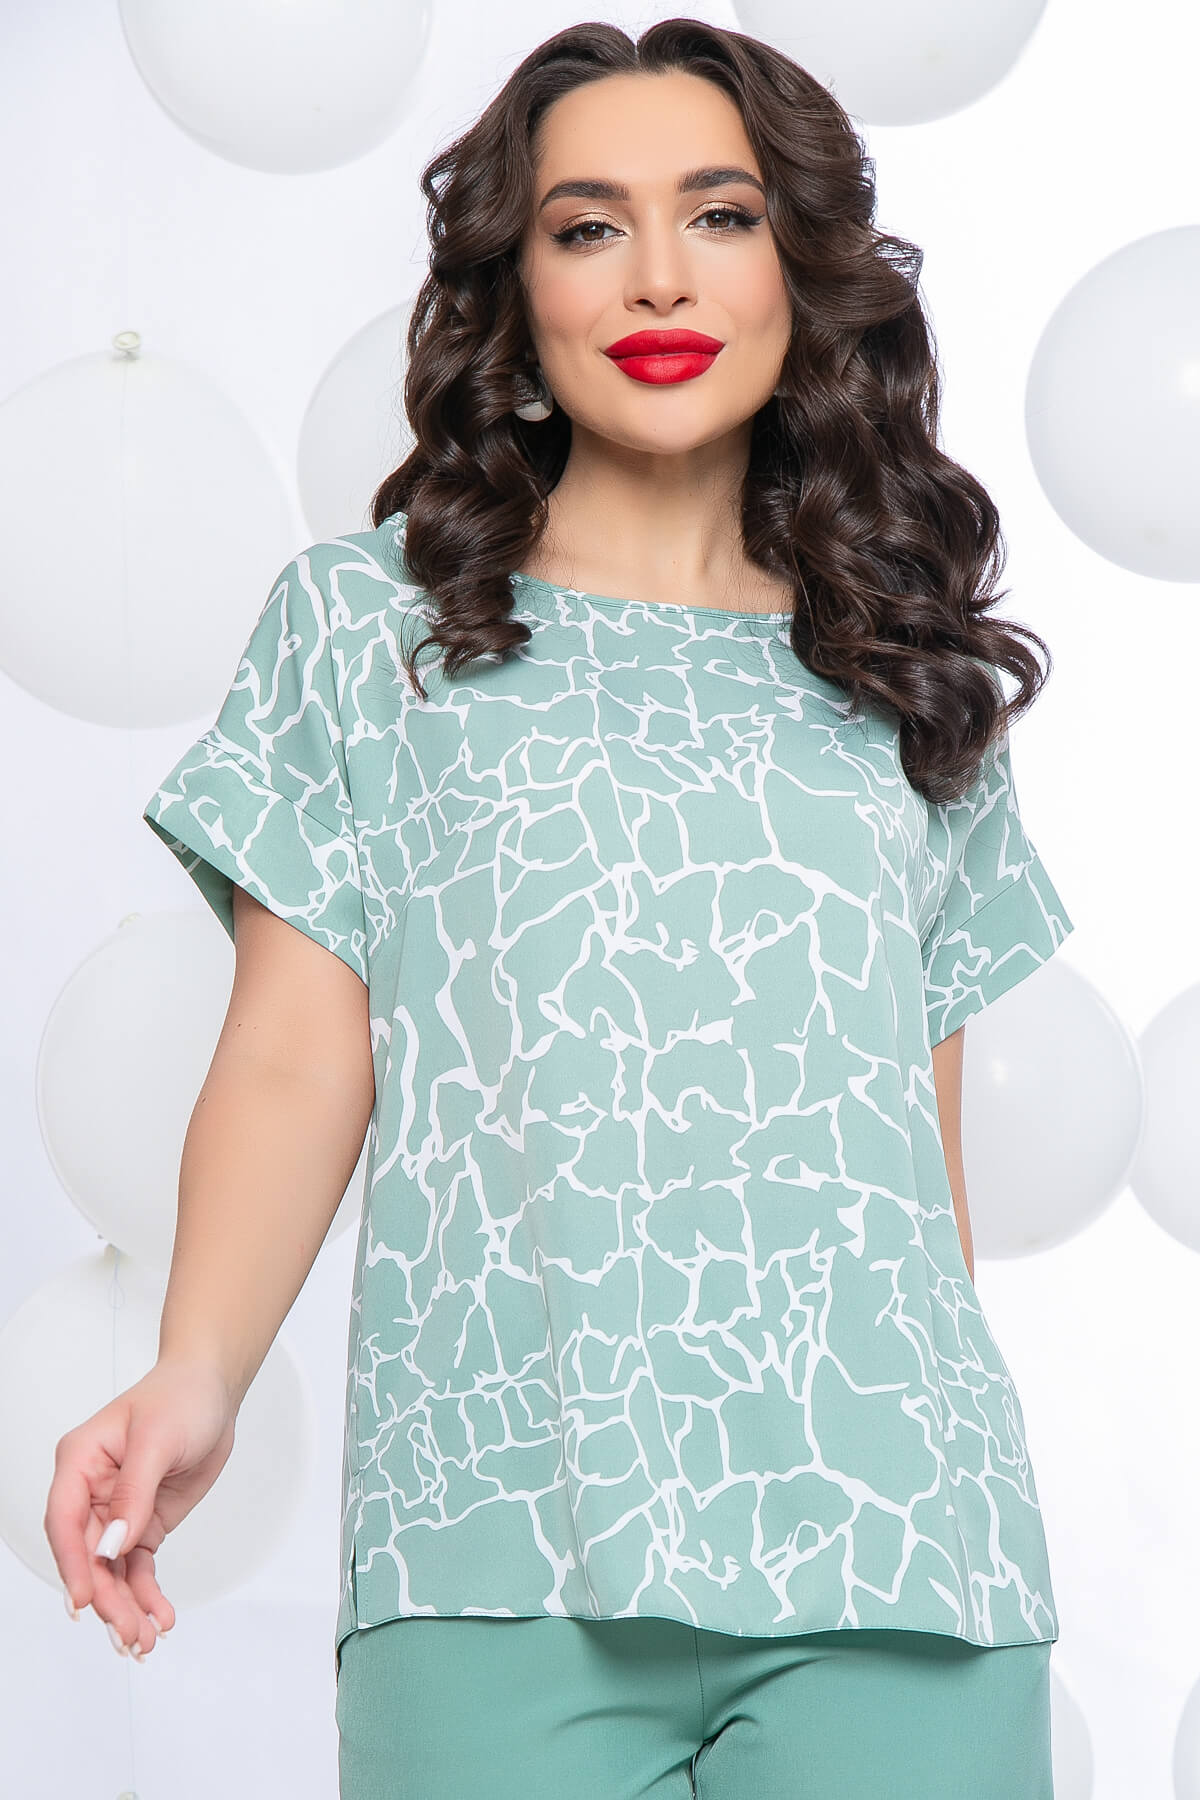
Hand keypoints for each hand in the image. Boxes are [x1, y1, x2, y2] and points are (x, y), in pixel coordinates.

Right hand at [44, 1357, 237, 1659]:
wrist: (213, 1391)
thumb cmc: (181, 1397)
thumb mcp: (158, 1440)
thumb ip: (133, 1494)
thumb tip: (111, 1546)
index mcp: (80, 1462)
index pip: (65, 1520)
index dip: (72, 1564)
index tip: (85, 1601)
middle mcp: (91, 1491)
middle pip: (88, 1556)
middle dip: (106, 1598)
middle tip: (127, 1634)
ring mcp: (117, 1511)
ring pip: (111, 1570)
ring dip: (125, 1607)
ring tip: (143, 1641)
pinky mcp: (142, 1523)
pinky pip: (137, 1567)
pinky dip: (145, 1594)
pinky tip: (158, 1618)